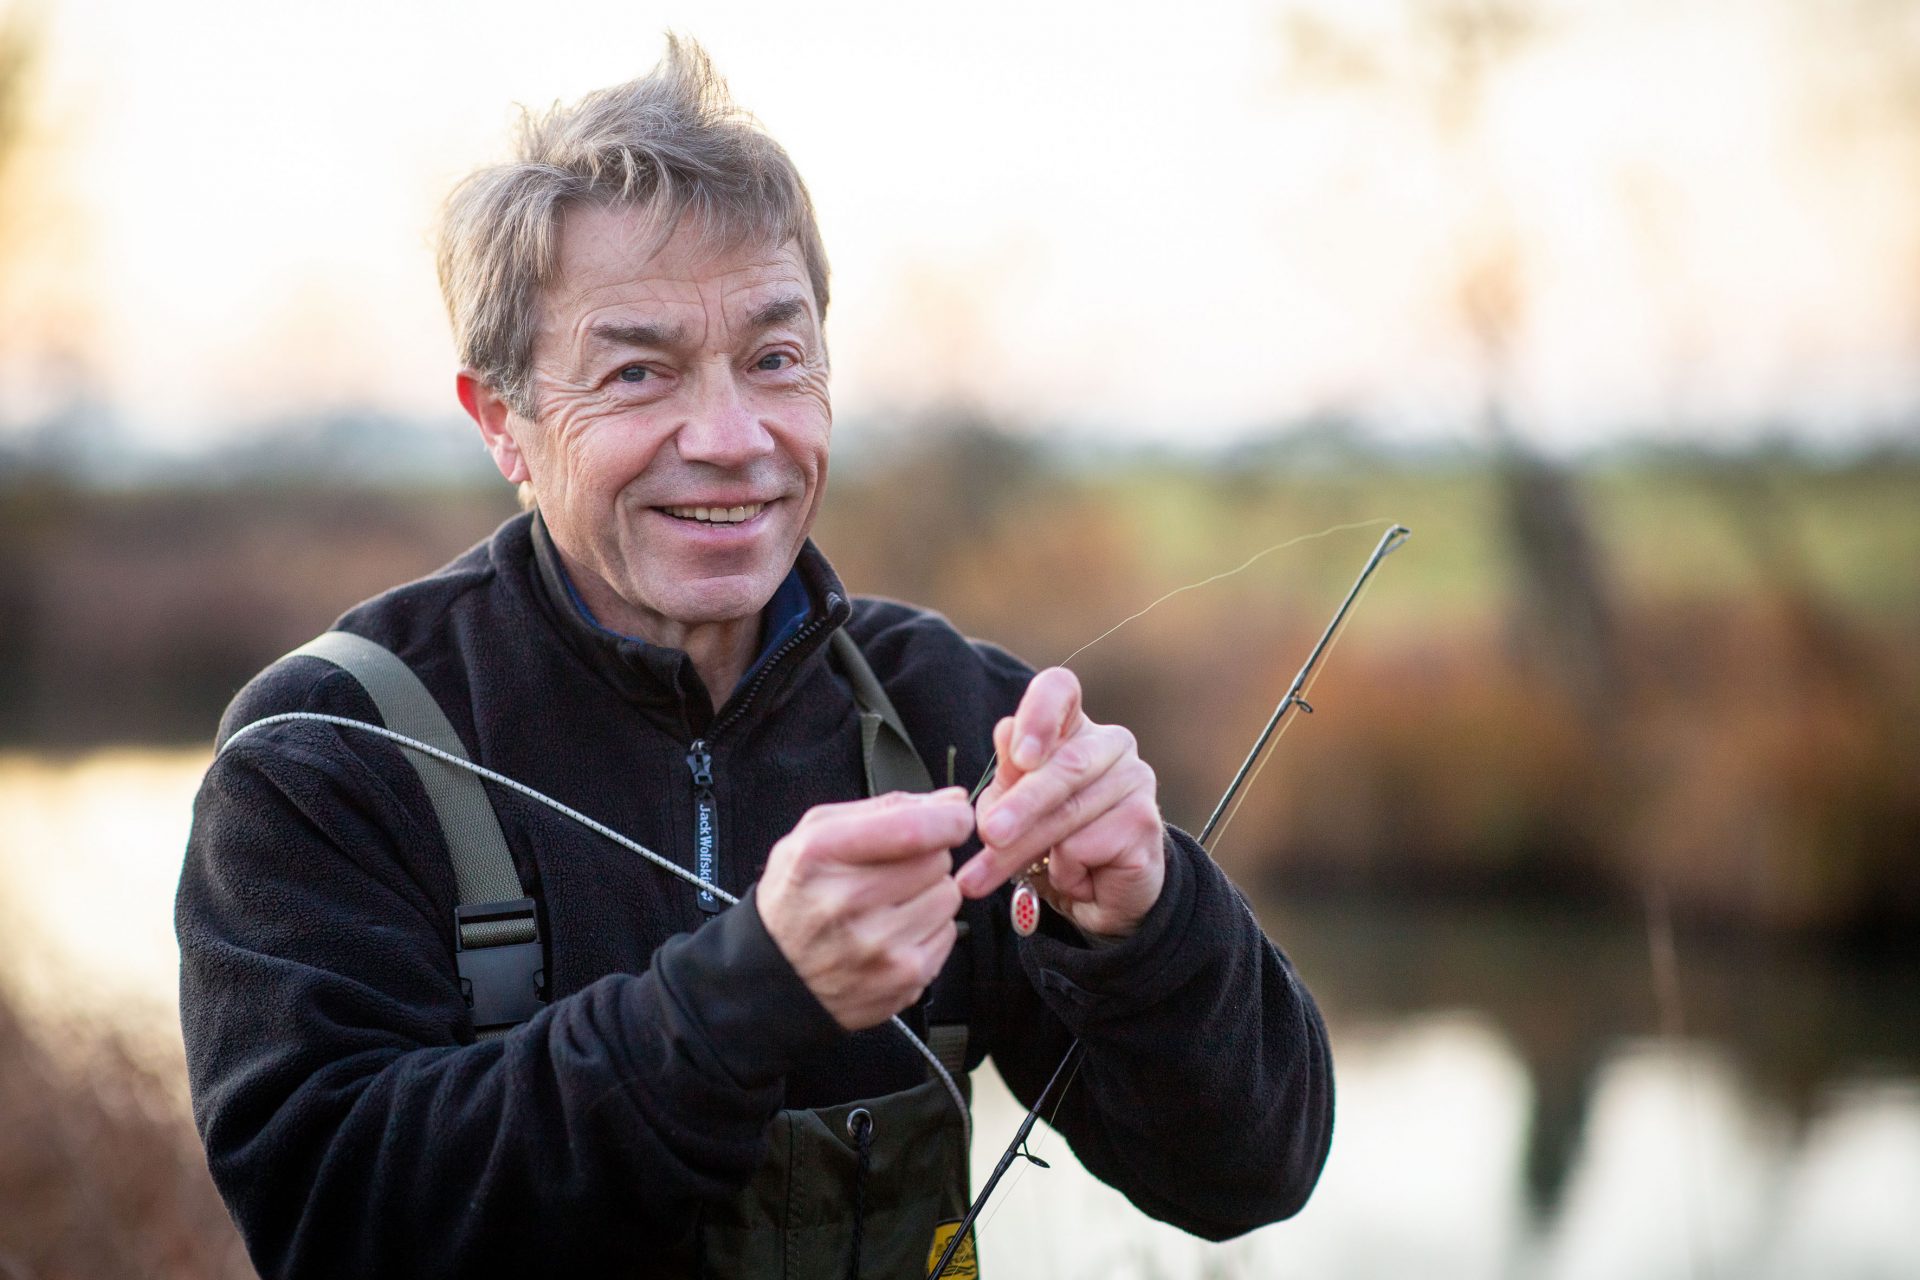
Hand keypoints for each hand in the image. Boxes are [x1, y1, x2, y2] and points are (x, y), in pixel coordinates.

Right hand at [757, 789, 972, 1031]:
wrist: (775, 975)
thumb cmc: (798, 896)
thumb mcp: (815, 835)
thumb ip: (883, 809)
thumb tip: (951, 799)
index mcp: (820, 854)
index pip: (912, 829)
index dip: (948, 818)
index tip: (956, 815)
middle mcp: (846, 902)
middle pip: (937, 859)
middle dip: (926, 857)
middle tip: (893, 871)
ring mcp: (876, 946)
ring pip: (948, 896)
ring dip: (929, 894)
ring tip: (890, 904)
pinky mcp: (902, 978)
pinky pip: (949, 932)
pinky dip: (929, 928)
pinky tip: (894, 932)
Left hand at [957, 668, 1165, 938]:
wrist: (1100, 894)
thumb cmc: (1048, 839)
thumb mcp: (1012, 805)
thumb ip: (1009, 774)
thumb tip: (1005, 732)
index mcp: (1073, 726)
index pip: (1059, 689)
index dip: (1038, 714)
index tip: (1020, 757)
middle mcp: (1112, 743)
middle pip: (1064, 764)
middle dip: (1020, 805)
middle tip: (988, 834)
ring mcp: (1136, 780)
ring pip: (1069, 813)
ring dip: (1020, 851)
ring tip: (981, 879)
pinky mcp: (1146, 823)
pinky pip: (1086, 847)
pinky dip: (1064, 871)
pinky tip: (1075, 876)